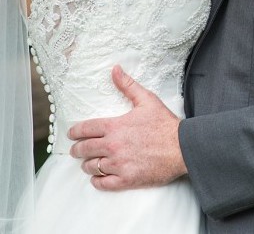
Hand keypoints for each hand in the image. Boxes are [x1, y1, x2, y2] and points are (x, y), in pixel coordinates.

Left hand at [68, 66, 186, 190]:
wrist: (181, 147)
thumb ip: (127, 85)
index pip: (86, 129)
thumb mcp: (146, 99)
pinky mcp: (126, 179)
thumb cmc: (164, 124)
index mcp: (115, 126)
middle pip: (85, 149)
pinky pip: (103, 183)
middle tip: (75, 150)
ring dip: (87, 165)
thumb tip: (115, 69)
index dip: (75, 132)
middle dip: (76, 149)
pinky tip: (97, 178)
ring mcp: (118, 164)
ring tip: (87, 163)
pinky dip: (97, 181)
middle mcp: (113, 146)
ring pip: (92, 166)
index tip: (71, 134)